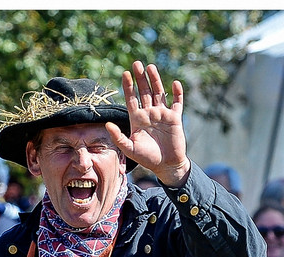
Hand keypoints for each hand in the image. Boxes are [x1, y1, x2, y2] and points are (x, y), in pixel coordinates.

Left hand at [107, 62, 188, 185]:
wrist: (166, 165)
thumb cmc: (147, 158)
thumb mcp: (129, 149)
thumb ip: (118, 137)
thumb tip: (107, 125)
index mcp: (137, 118)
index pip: (131, 98)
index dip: (128, 86)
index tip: (125, 73)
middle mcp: (149, 113)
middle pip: (144, 92)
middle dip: (140, 78)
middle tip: (136, 63)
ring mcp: (162, 114)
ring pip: (158, 93)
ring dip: (155, 80)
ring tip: (151, 67)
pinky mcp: (175, 118)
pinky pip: (177, 103)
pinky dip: (177, 93)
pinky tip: (174, 83)